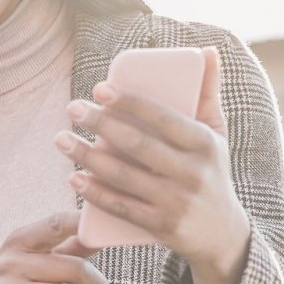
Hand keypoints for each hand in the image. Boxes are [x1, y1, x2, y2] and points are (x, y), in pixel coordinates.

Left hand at [54, 45, 250, 283]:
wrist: (223, 233)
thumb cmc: (211, 171)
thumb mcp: (217, 134)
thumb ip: (208, 93)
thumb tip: (206, 50)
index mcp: (205, 144)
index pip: (163, 118)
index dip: (130, 102)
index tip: (99, 88)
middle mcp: (192, 173)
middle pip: (137, 145)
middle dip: (100, 124)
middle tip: (72, 107)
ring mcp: (176, 202)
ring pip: (123, 176)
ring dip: (87, 157)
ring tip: (61, 138)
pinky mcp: (161, 227)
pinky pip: (122, 207)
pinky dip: (95, 193)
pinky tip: (73, 177)